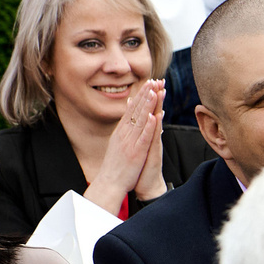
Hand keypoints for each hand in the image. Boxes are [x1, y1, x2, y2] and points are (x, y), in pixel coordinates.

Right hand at [86, 79, 165, 211]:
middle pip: (136, 111)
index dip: (141, 96)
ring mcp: (130, 142)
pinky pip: (143, 137)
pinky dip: (148, 126)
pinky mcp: (135, 152)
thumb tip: (127, 119)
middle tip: (153, 80)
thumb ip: (124, 130)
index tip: (149, 83)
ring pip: (140, 120)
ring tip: (155, 91)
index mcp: (122, 131)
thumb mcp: (119, 143)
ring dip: (148, 105)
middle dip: (145, 95)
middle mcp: (124, 134)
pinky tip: (153, 116)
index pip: (132, 109)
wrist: (109, 183)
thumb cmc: (116, 165)